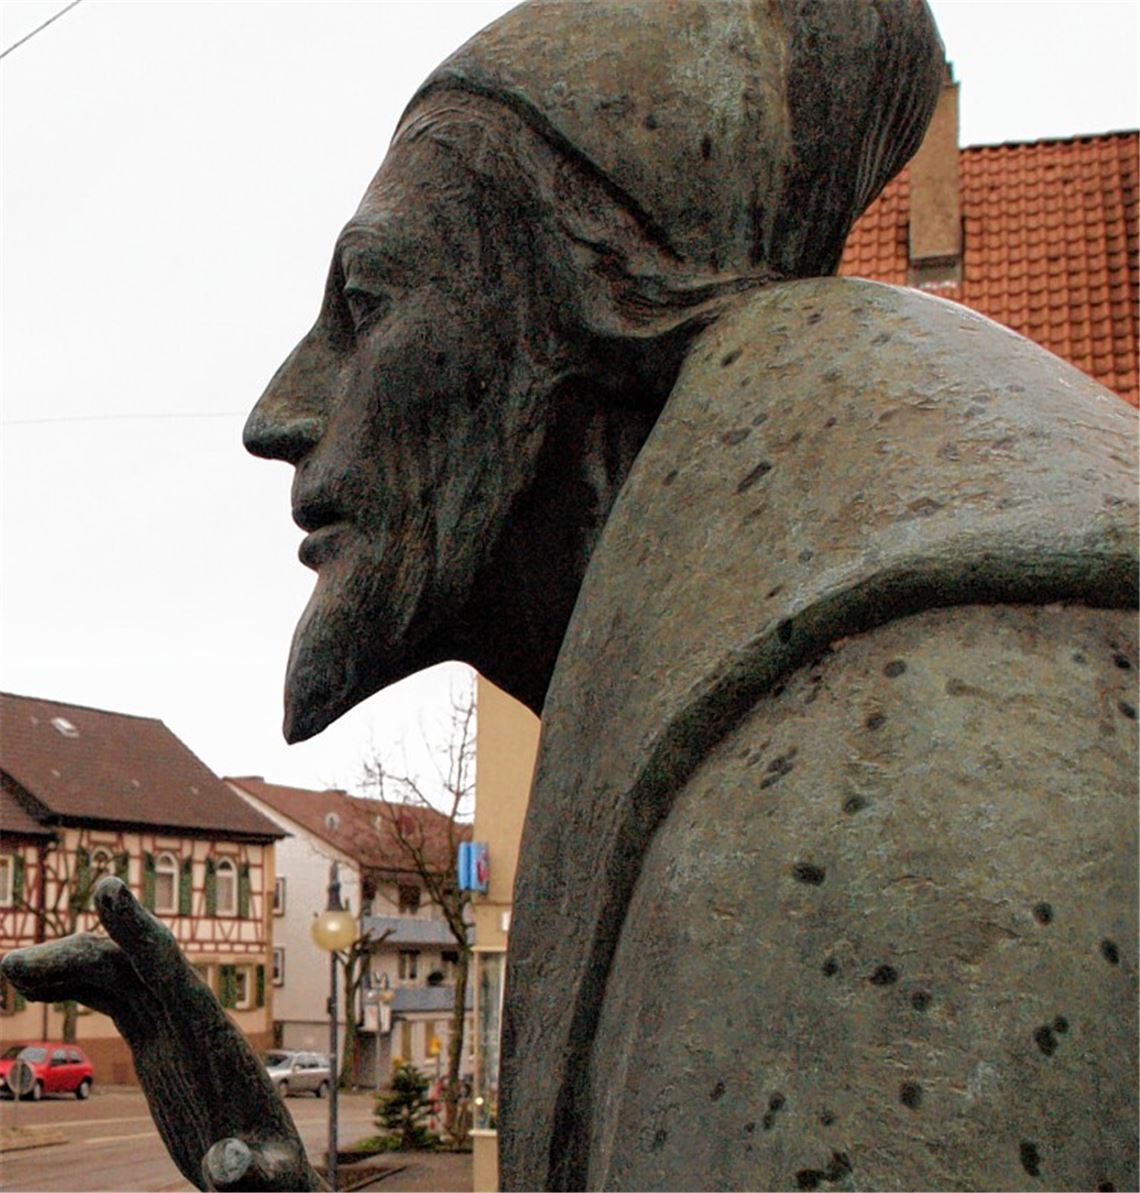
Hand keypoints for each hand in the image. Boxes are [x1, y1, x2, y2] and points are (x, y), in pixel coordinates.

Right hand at [1, 876, 324, 1190]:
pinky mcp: (159, 1041)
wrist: (267, 1177)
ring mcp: (175, 1026)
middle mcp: (194, 1019)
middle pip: (134, 967)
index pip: (173, 972)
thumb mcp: (265, 1179)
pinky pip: (114, 998)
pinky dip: (77, 986)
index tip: (106, 887)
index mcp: (215, 1037)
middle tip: (12, 968)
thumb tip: (226, 1167)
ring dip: (68, 965)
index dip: (138, 930)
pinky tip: (37, 988)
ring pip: (119, 976)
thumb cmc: (271, 1179)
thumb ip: (249, 1172)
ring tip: (12, 971)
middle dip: (79, 955)